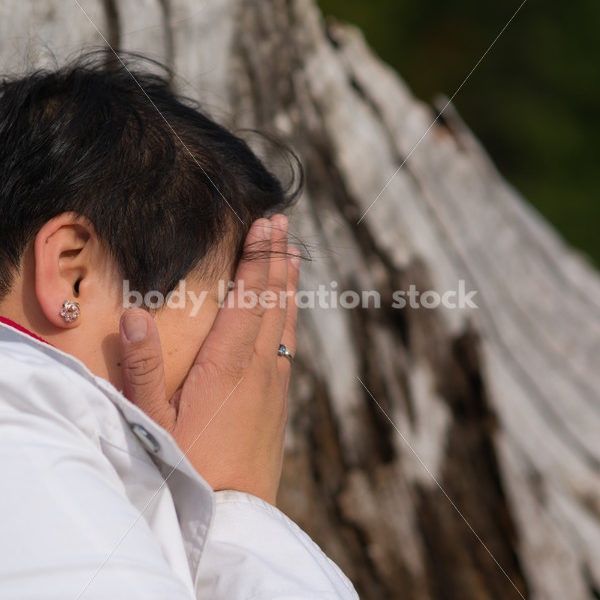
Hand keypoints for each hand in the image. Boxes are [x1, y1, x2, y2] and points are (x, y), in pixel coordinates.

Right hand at [118, 215, 299, 504]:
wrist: (233, 514)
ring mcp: (276, 381)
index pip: (247, 296)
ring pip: (286, 320)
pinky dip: (289, 317)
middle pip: (273, 300)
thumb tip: (133, 316)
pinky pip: (288, 344)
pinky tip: (288, 312)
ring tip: (293, 254)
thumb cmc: (188, 467)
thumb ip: (142, 368)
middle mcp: (260, 365)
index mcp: (229, 363)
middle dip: (277, 258)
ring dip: (289, 284)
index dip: (257, 257)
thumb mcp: (153, 421)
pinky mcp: (281, 399)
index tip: (265, 225)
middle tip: (282, 224)